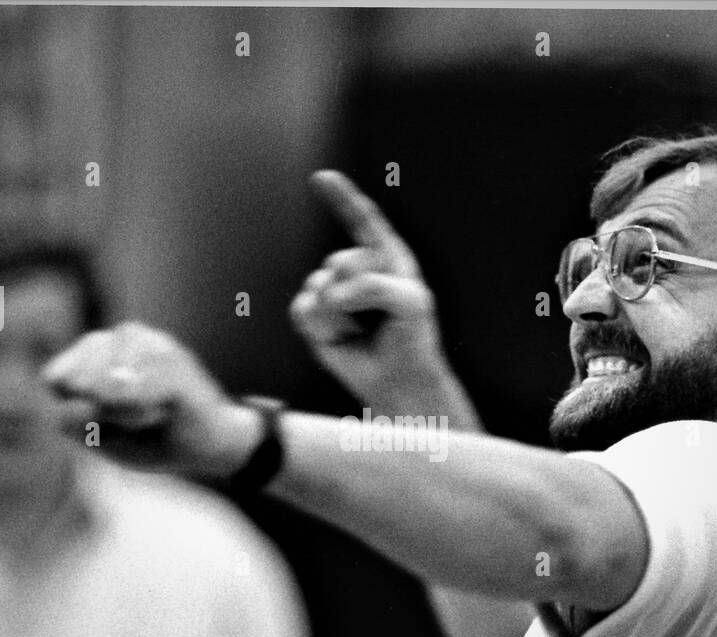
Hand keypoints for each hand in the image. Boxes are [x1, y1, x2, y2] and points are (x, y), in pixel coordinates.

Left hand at [41, 321, 261, 479]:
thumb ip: (74, 419)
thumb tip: (87, 389)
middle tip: (138, 419)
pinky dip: (146, 412)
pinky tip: (167, 411)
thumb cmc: (155, 438)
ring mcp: (151, 341)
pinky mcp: (173, 359)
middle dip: (102, 414)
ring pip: (104, 388)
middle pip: (77, 384)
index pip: (56, 378)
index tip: (110, 421)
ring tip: (156, 413)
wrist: (214, 445)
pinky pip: (135, 392)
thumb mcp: (101, 437)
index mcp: (97, 350)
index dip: (78, 412)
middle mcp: (122, 336)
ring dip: (127, 415)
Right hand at [290, 170, 448, 403]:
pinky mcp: (313, 316)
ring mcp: (331, 290)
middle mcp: (356, 268)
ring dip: (342, 317)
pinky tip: (340, 339)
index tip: (322, 177)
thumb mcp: (411, 304)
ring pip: (319, 287)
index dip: (342, 197)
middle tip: (379, 317)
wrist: (398, 379)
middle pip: (341, 262)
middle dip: (359, 293)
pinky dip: (322, 329)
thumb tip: (333, 294)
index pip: (363, 220)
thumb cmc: (412, 337)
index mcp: (385, 256)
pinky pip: (303, 309)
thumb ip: (377, 287)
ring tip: (361, 330)